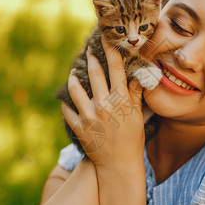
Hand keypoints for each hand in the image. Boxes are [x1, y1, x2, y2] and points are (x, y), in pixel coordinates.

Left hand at [61, 38, 144, 170]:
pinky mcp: (78, 127)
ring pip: (75, 89)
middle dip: (92, 59)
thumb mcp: (137, 116)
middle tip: (88, 51)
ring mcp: (88, 116)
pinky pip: (67, 110)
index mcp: (121, 100)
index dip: (111, 51)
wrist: (119, 165)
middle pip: (95, 74)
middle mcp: (104, 105)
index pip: (116, 69)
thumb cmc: (132, 140)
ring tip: (73, 73)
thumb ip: (135, 94)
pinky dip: (66, 103)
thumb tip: (137, 75)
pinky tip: (66, 99)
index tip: (106, 39)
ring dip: (73, 78)